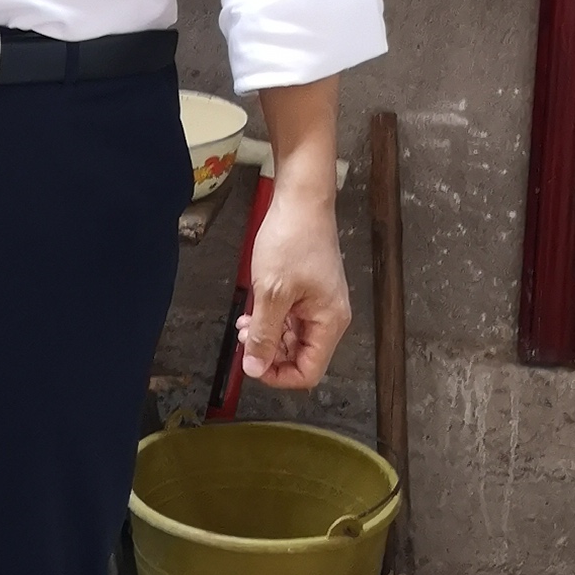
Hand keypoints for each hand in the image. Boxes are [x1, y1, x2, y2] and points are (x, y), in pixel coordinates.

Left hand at [240, 78, 349, 389]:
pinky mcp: (308, 290)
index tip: (251, 364)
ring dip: (267, 336)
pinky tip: (252, 311)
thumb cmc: (291, 240)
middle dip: (269, 352)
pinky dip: (270, 319)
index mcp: (330, 322)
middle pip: (301, 356)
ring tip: (244, 324)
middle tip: (244, 339)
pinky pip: (290, 318)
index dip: (278, 375)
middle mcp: (330, 317)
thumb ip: (264, 334)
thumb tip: (255, 369)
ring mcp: (319, 303)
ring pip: (292, 338)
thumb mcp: (271, 292)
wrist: (300, 199)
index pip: (309, 372)